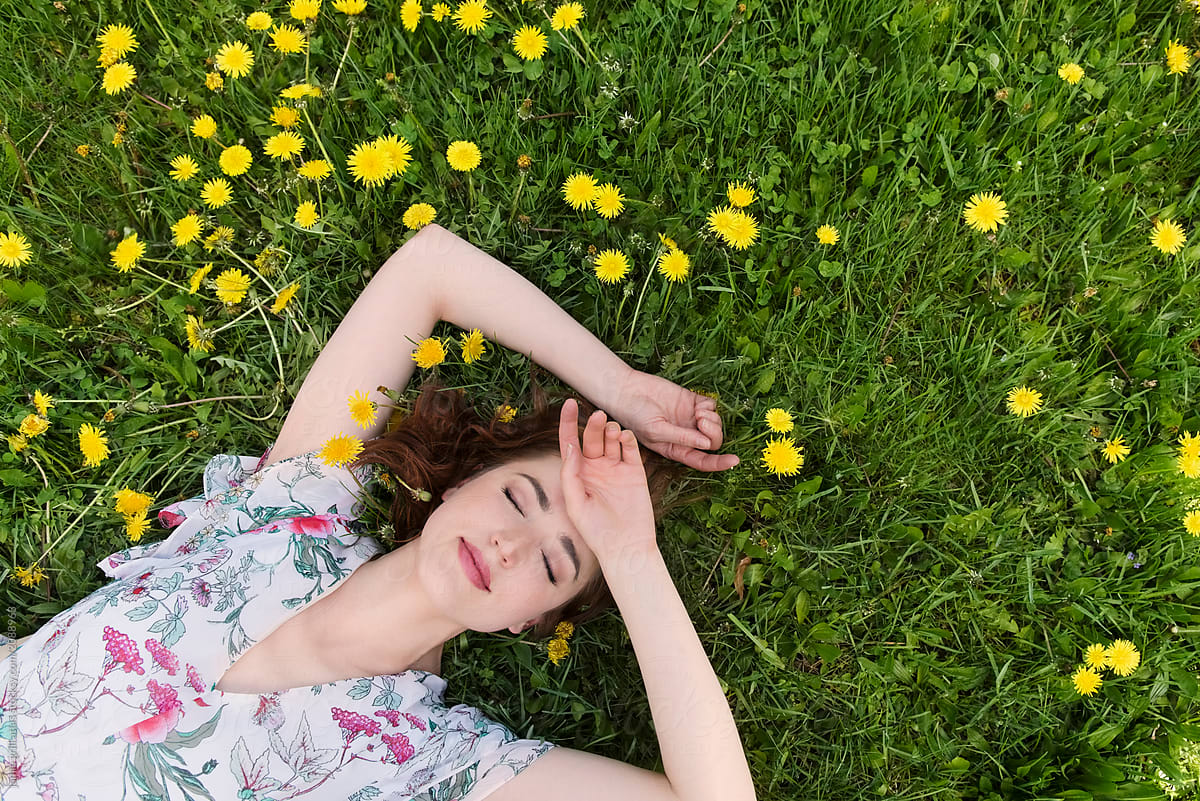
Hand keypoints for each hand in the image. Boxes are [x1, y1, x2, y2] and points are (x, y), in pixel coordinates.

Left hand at [558, 398, 657, 563]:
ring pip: (612, 439)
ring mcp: (616, 469)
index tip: (570, 403)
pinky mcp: (635, 472)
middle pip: (593, 437)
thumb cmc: (595, 530)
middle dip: (594, 424)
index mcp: (578, 473)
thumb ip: (570, 474)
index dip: (568, 422)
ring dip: (611, 429)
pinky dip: (628, 439)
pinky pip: (631, 449)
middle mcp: (596, 468)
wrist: (625, 546)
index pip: (571, 441)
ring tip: (612, 431)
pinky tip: (624, 437)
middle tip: (599, 416)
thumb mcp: (574, 503)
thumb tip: (570, 446)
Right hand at [609, 369, 738, 471]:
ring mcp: (690, 418)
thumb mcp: (656, 431)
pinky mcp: (691, 401)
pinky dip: (710, 407)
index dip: (719, 463)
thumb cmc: (635, 415)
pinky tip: (698, 406)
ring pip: (715, 424)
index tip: (734, 460)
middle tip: (701, 422)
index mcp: (676, 449)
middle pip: (713, 441)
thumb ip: (682, 438)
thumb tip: (706, 445)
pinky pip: (711, 406)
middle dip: (713, 433)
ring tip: (699, 413)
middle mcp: (686, 435)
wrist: (627, 390)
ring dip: (713, 420)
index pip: (702, 461)